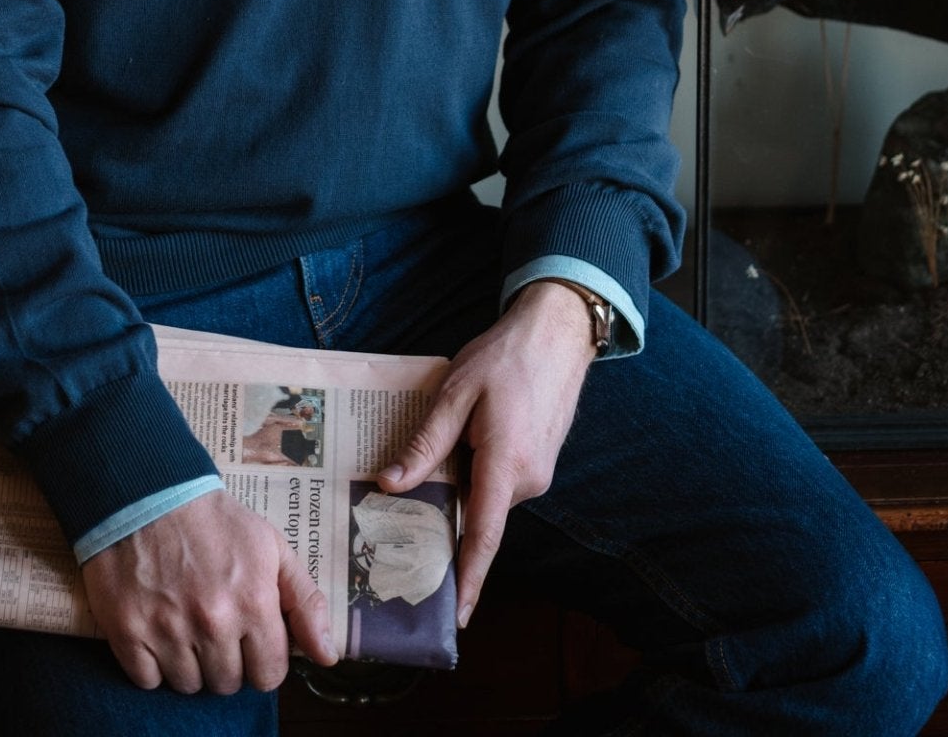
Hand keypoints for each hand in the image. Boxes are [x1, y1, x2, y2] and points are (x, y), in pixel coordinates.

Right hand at [80, 487, 336, 694]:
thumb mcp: (271, 548)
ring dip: (189, 664)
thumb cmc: (215, 521)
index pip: (269, 675)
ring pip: (188, 686)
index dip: (262, 659)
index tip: (249, 639)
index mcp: (253, 602)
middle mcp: (212, 622)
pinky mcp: (126, 631)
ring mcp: (166, 629)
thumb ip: (305, 602)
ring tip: (185, 624)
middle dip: (226, 661)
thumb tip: (328, 655)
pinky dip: (152, 664)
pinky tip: (157, 630)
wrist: (148, 492)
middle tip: (214, 625)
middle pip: (227, 684)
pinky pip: (147, 681)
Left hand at [376, 281, 595, 627]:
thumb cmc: (505, 357)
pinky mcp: (539, 460)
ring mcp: (538, 472)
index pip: (484, 537)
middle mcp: (528, 479)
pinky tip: (455, 455)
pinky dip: (477, 478)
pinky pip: (500, 482)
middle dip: (446, 528)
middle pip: (479, 517)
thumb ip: (426, 443)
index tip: (457, 616)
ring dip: (460, 493)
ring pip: (488, 497)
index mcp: (506, 465)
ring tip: (422, 479)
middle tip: (400, 533)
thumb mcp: (455, 393)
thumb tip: (391, 484)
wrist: (556, 332)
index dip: (469, 579)